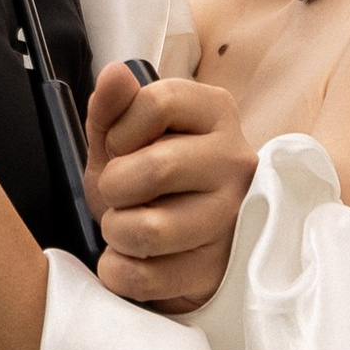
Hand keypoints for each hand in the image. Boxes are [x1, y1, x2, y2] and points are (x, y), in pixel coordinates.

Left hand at [86, 64, 256, 312]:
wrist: (173, 247)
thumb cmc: (149, 182)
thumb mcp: (122, 139)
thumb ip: (112, 108)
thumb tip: (115, 73)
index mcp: (215, 113)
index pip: (157, 103)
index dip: (120, 130)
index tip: (120, 148)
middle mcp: (236, 161)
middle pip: (154, 168)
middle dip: (114, 186)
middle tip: (118, 194)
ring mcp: (233, 219)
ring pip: (148, 230)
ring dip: (116, 231)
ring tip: (125, 226)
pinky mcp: (218, 270)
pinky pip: (145, 277)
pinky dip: (118, 271)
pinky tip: (131, 258)